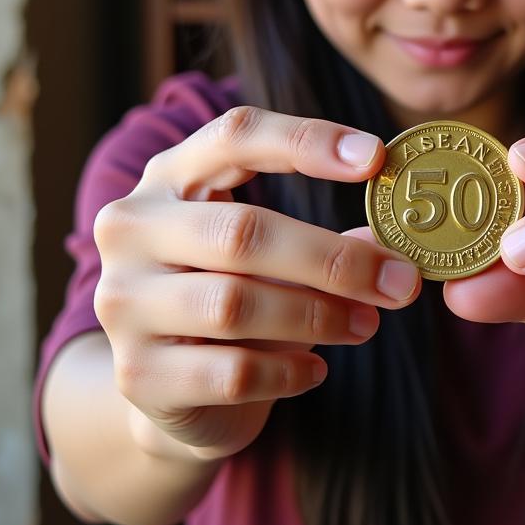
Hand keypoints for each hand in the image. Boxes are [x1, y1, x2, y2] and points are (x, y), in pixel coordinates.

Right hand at [93, 107, 421, 460]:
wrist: (167, 390)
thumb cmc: (234, 295)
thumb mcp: (272, 256)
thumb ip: (322, 244)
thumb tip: (390, 250)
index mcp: (170, 176)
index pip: (235, 134)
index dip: (307, 141)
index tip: (377, 158)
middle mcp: (132, 228)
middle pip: (243, 231)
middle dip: (333, 259)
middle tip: (401, 281)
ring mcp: (123, 302)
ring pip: (236, 303)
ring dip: (319, 316)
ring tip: (368, 324)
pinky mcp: (136, 374)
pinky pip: (230, 371)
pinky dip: (287, 371)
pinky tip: (316, 370)